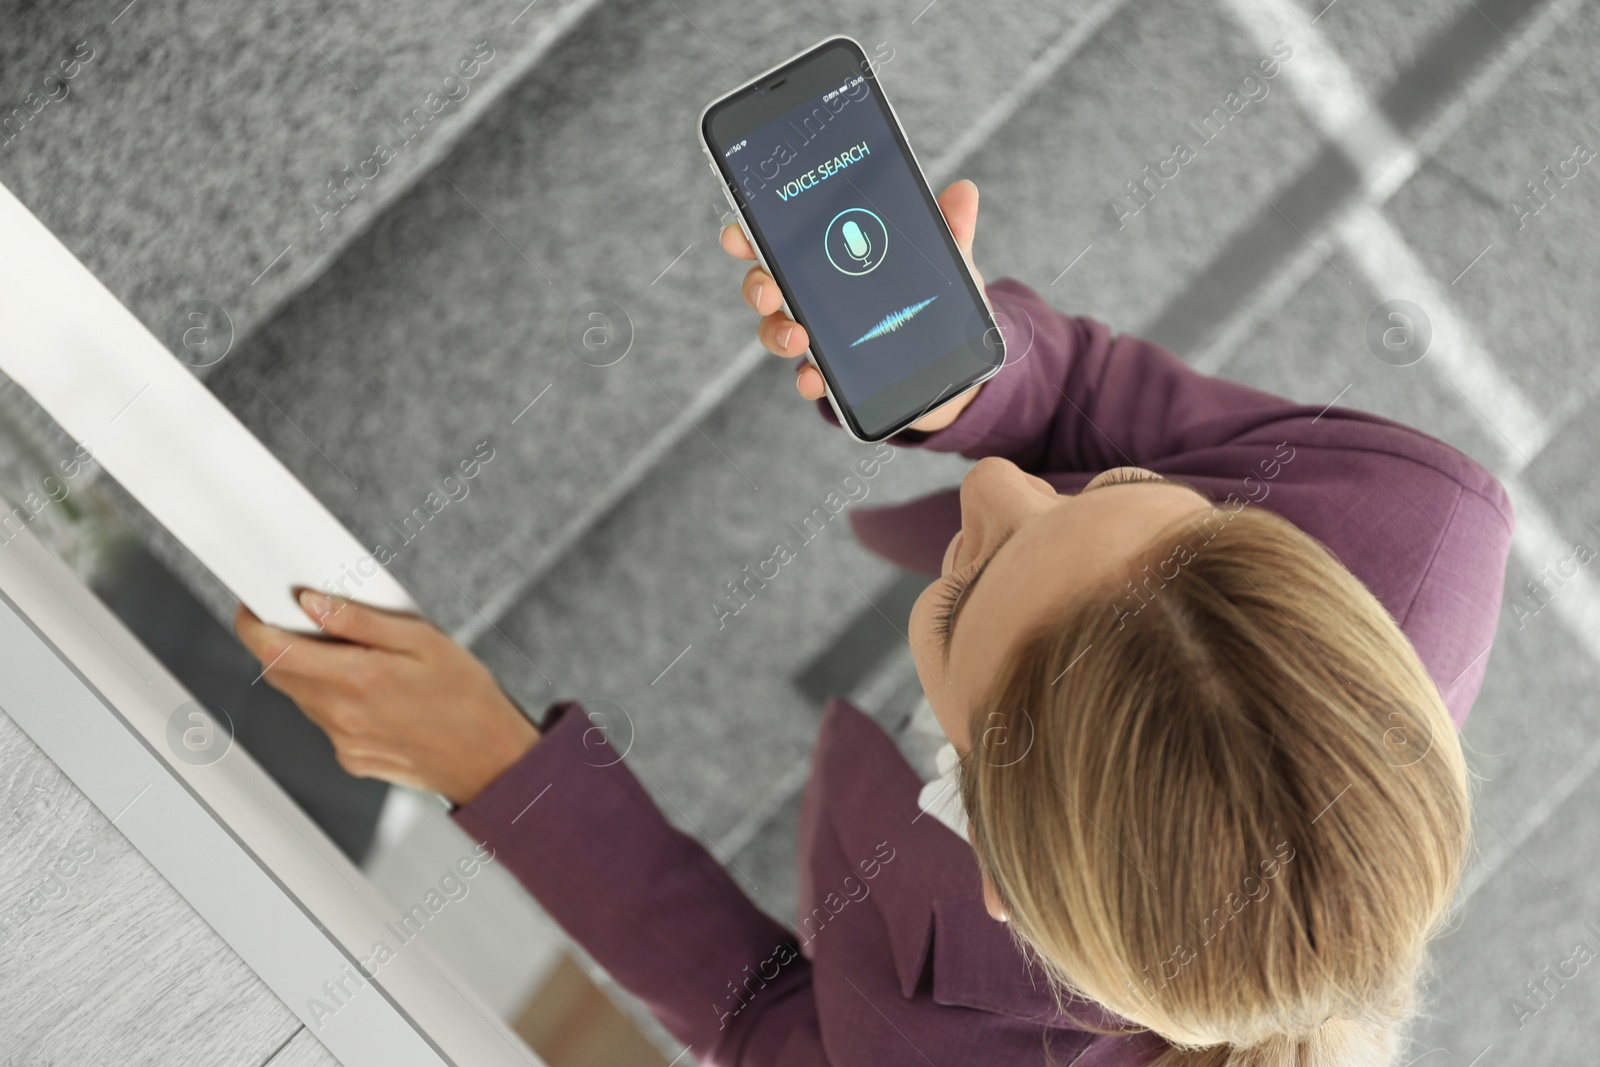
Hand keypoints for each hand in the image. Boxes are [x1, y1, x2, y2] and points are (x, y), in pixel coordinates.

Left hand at [234, 591, 538, 804]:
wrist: (492, 759)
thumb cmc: (468, 696)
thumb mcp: (424, 641)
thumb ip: (361, 621)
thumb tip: (311, 603)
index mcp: (357, 679)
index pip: (273, 651)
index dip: (251, 624)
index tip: (253, 606)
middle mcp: (342, 716)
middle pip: (281, 674)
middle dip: (284, 643)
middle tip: (313, 620)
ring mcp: (345, 742)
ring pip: (304, 697)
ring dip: (315, 672)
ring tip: (363, 659)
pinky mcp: (353, 759)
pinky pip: (328, 722)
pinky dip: (338, 701)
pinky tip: (377, 694)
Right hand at [720, 178, 989, 433]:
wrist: (954, 363)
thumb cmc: (936, 300)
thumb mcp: (947, 262)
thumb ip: (948, 230)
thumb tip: (963, 192)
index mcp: (831, 256)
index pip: (781, 239)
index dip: (751, 234)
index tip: (738, 233)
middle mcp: (814, 295)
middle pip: (767, 284)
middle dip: (758, 285)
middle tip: (769, 290)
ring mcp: (820, 335)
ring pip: (778, 330)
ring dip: (778, 333)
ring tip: (799, 338)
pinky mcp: (836, 373)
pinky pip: (809, 376)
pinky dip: (808, 378)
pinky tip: (815, 378)